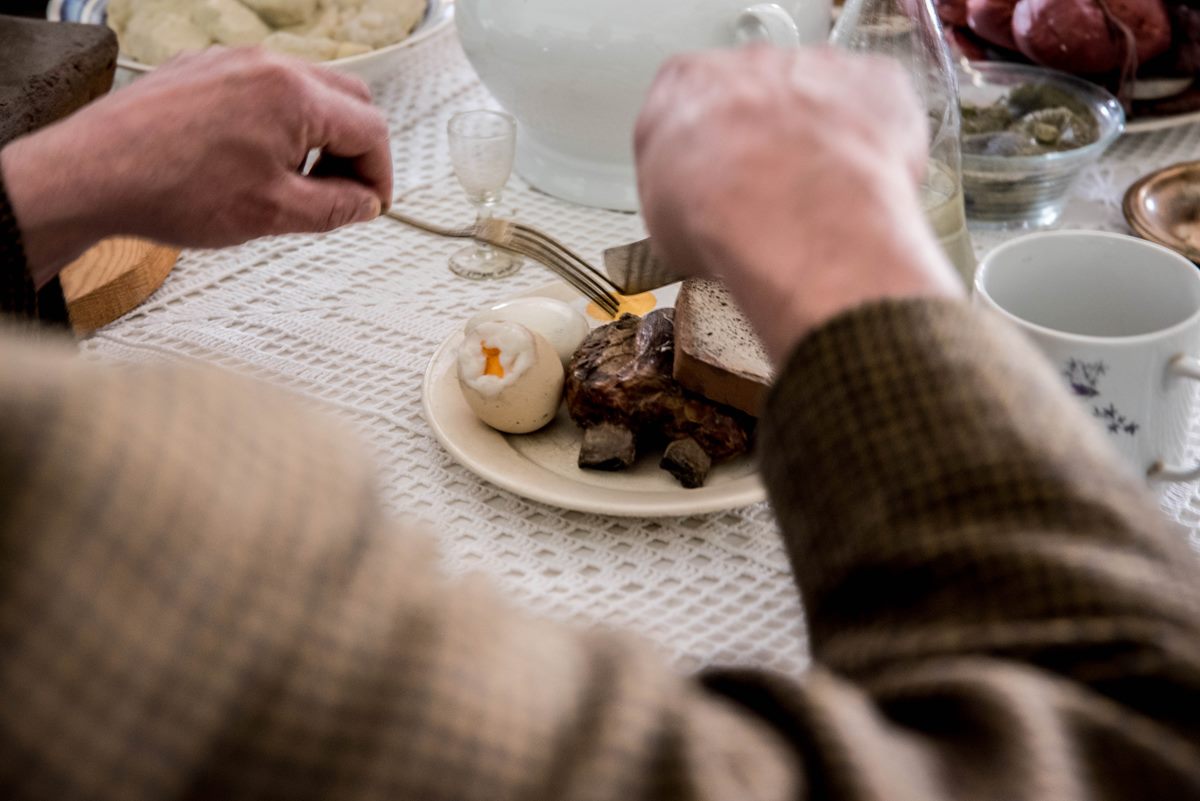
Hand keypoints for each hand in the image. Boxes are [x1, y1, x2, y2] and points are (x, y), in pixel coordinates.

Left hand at [0, 47, 392, 287]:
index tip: (370, 204)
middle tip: (340, 193)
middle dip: (354, 149)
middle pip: (347, 99)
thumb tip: (363, 204)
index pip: (371, 129)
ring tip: (290, 181)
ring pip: (306, 91)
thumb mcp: (274, 214)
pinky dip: (277, 122)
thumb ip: (336, 209)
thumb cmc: (170, 189)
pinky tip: (252, 162)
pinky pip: (263, 88)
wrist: (92, 175)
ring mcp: (232, 62)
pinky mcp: (203, 69)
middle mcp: (266, 66)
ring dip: (317, 135)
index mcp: (294, 96)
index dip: (379, 175)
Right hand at [634, 47, 962, 361]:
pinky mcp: (875, 80)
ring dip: (820, 144)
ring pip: (820, 100)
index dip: (705, 153)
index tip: (713, 184)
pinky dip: (873, 145)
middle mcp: (752, 63)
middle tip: (768, 198)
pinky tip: (856, 190)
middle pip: (759, 97)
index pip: (689, 108)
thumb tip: (692, 222)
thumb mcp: (663, 224)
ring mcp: (817, 66)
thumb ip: (680, 196)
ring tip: (816, 204)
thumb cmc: (727, 217)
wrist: (794, 219)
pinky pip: (876, 108)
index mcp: (686, 84)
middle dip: (766, 143)